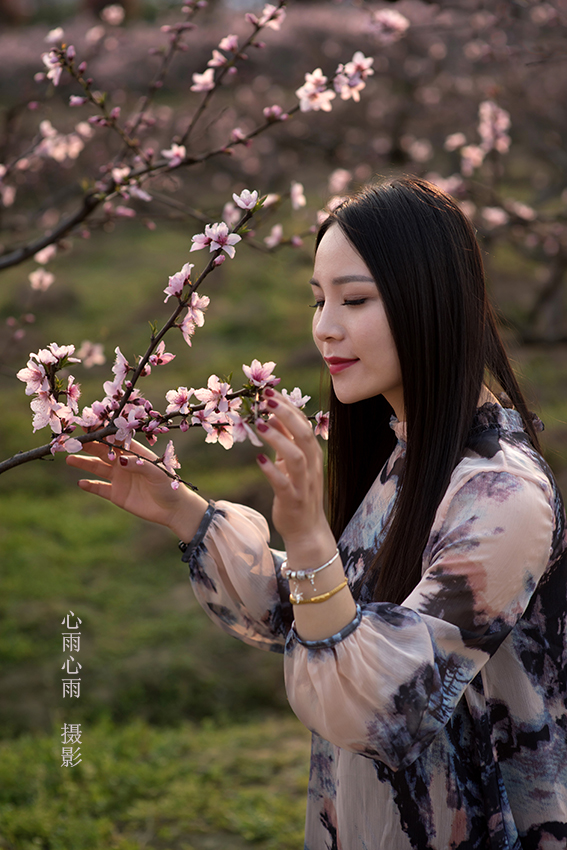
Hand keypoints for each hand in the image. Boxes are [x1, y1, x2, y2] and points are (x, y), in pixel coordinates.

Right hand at [66, 439, 207, 540]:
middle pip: (103, 451)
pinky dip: (90, 486)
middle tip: (74, 441)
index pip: (116, 440)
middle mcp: (125, 463)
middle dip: (89, 446)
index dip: (103, 433)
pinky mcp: (117, 495)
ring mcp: (120, 479)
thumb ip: (138, 465)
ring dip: (84, 463)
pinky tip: (80, 482)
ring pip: (97, 468)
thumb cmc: (170, 486)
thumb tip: (119, 460)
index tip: (89, 427)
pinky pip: (100, 489)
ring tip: (69, 458)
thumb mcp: (157, 473)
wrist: (173, 510)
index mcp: (136, 453)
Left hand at [255, 389, 334, 557]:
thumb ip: (285, 440)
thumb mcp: (291, 463)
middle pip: (303, 434)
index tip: (270, 391)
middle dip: (285, 414)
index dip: (288, 406)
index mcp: (312, 454)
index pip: (303, 423)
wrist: (307, 529)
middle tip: (266, 399)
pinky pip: (283, 483)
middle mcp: (311, 466)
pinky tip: (258, 459)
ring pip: (296, 456)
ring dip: (279, 439)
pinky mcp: (293, 500)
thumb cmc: (298, 492)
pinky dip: (271, 470)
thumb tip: (272, 415)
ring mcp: (303, 484)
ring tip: (260, 424)